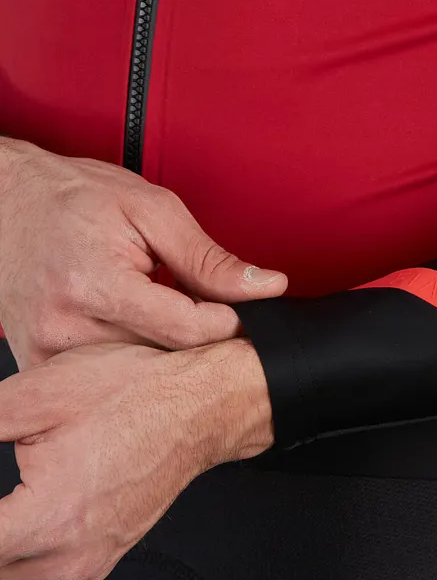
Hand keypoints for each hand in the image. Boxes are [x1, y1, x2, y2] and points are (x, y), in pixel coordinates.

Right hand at [0, 138, 286, 369]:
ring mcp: (47, 355)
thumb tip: (267, 287)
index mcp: (94, 283)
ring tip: (166, 316)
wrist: (4, 204)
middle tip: (209, 314)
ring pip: (139, 376)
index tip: (239, 312)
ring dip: (168, 353)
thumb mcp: (153, 211)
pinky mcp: (41, 368)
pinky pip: (106, 380)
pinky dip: (134, 361)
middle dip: (201, 342)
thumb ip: (209, 258)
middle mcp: (65, 328)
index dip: (228, 323)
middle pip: (165, 360)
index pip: (186, 330)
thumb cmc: (75, 200)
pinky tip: (138, 333)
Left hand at [0, 338, 272, 579]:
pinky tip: (13, 515)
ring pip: (4, 578)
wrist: (203, 405)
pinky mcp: (104, 555)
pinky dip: (11, 553)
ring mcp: (90, 561)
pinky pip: (36, 571)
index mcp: (48, 518)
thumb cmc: (138, 394)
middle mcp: (69, 555)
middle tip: (3, 472)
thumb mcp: (39, 394)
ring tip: (7, 497)